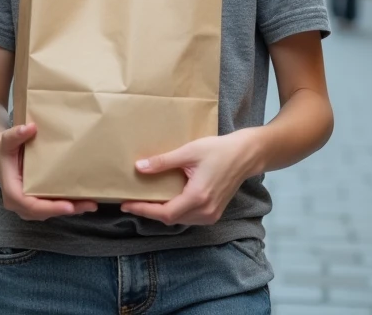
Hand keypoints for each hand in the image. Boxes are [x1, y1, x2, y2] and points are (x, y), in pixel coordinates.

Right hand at [0, 123, 97, 220]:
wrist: (1, 154)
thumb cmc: (5, 149)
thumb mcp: (7, 140)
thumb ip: (15, 134)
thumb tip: (30, 128)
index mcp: (12, 192)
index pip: (31, 205)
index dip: (50, 208)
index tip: (69, 205)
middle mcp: (18, 203)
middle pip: (43, 212)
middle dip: (67, 210)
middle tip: (89, 205)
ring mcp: (27, 205)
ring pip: (49, 212)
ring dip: (70, 210)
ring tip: (91, 204)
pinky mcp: (35, 202)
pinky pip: (51, 207)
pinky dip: (67, 206)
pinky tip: (83, 201)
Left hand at [120, 131, 261, 225]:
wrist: (245, 155)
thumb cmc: (218, 150)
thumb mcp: (189, 152)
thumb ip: (163, 162)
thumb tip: (139, 168)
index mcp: (198, 197)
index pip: (165, 213)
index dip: (143, 210)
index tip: (126, 205)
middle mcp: (205, 211)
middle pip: (170, 218)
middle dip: (150, 212)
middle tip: (131, 202)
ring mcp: (211, 215)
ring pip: (179, 219)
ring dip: (162, 212)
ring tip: (145, 201)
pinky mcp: (214, 213)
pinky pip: (189, 217)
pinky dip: (175, 211)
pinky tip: (166, 200)